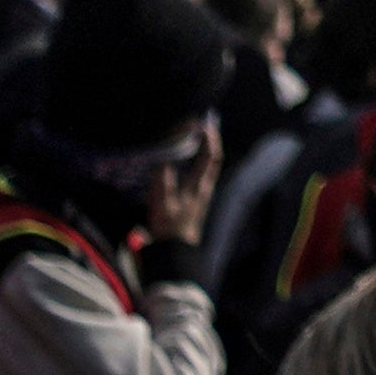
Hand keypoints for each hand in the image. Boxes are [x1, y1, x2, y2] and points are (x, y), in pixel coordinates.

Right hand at [144, 124, 224, 252]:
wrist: (176, 250)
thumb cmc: (168, 228)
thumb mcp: (161, 206)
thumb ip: (162, 184)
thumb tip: (164, 162)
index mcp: (199, 185)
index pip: (211, 156)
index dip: (209, 138)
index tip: (203, 123)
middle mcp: (205, 186)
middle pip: (214, 158)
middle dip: (211, 139)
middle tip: (204, 123)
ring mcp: (202, 192)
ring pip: (208, 165)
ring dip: (204, 148)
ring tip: (196, 134)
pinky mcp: (196, 199)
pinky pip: (200, 173)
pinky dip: (197, 160)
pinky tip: (187, 157)